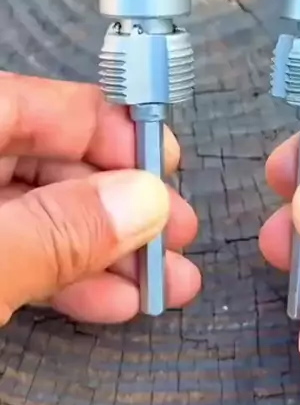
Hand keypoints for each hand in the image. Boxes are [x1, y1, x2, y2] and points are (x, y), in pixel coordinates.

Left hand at [0, 72, 200, 323]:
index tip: (163, 167)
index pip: (37, 104)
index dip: (107, 131)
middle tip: (177, 235)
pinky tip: (113, 301)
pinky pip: (14, 253)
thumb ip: (57, 229)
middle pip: (45, 161)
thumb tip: (145, 202)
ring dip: (104, 249)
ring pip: (36, 213)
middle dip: (120, 203)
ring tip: (165, 284)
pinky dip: (61, 274)